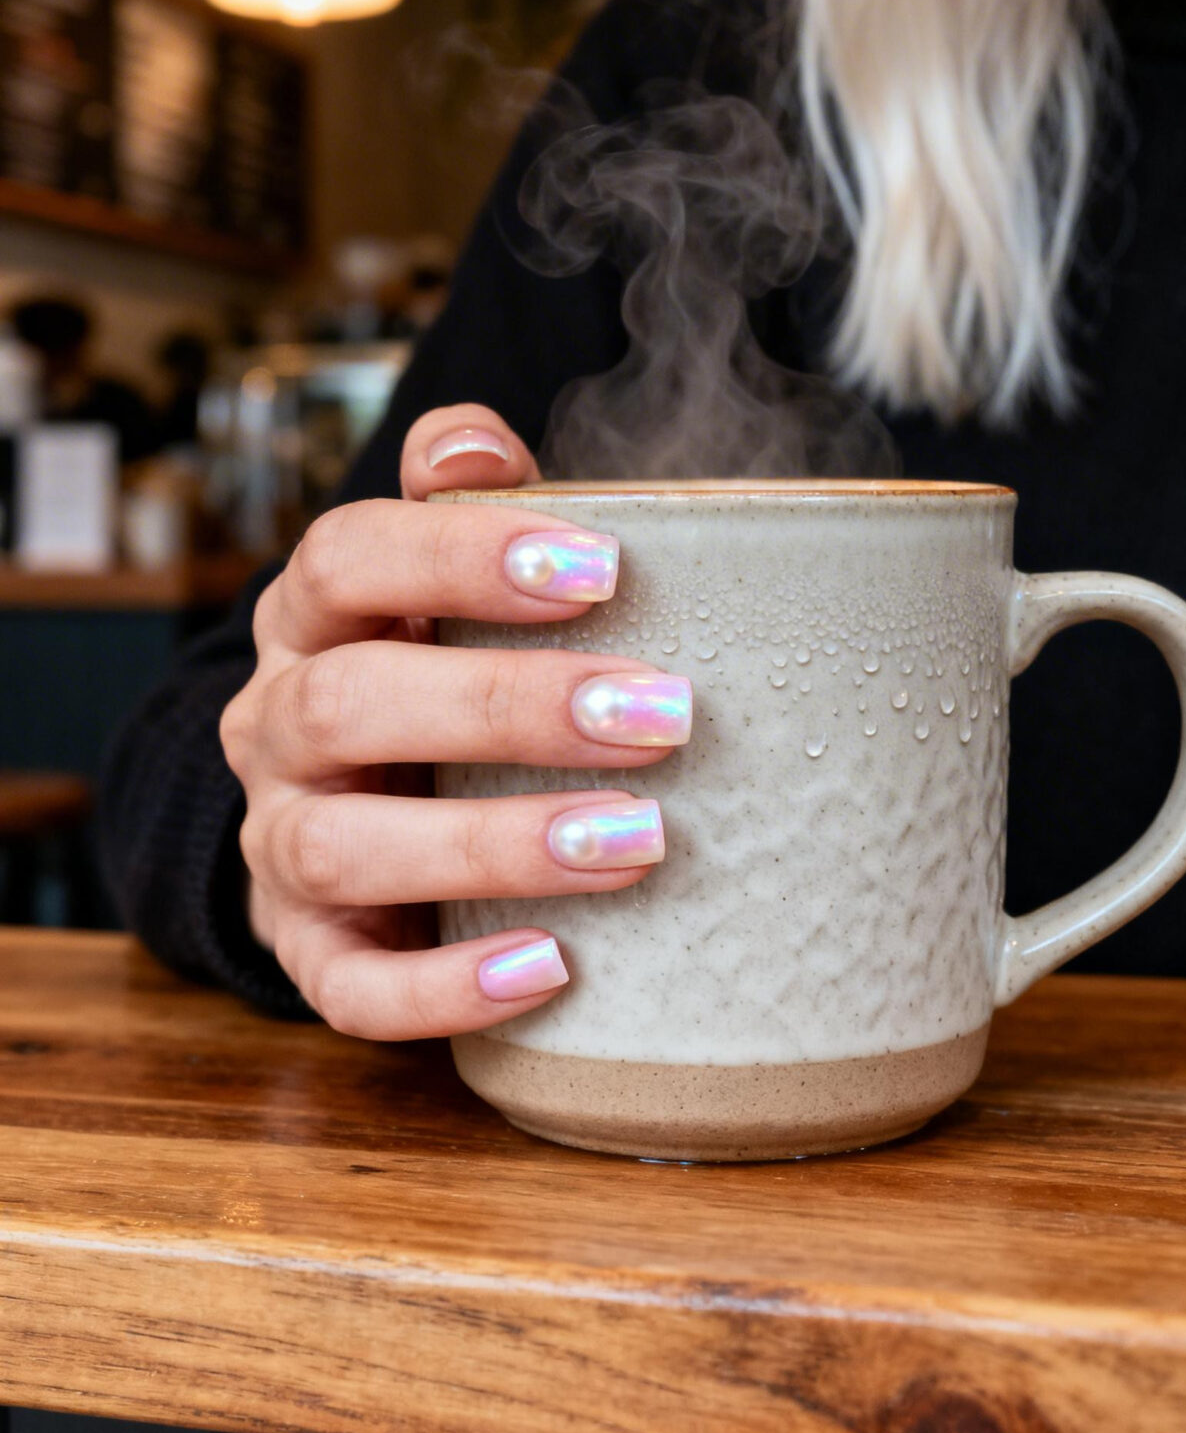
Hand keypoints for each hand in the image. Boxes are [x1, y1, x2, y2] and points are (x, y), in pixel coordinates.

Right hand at [220, 405, 689, 1040]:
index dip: (461, 556)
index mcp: (311, 619)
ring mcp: (279, 845)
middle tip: (662, 716)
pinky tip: (554, 968)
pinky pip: (349, 989)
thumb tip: (482, 443)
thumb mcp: (440, 583)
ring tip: (637, 842)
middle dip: (508, 707)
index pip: (347, 561)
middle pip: (349, 704)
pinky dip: (446, 988)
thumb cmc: (430, 670)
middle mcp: (276, 726)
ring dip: (494, 843)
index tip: (604, 568)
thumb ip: (468, 504)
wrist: (343, 806)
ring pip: (344, 849)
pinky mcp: (309, 950)